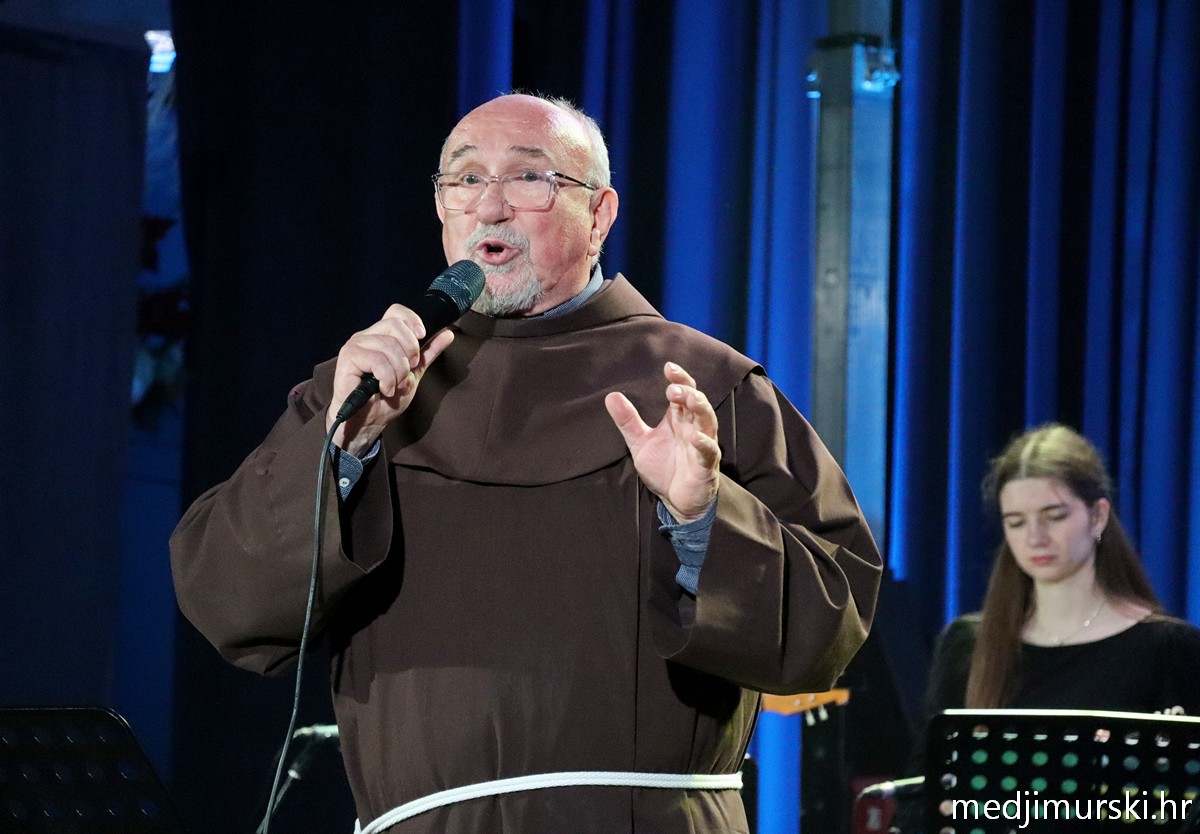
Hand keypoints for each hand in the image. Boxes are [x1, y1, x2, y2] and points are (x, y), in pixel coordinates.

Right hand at [325, 304, 454, 455]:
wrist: (367, 421)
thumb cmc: (384, 399)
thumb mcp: (413, 373)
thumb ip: (428, 354)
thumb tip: (448, 333)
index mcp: (381, 336)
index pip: (396, 312)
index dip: (412, 320)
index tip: (422, 337)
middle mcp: (367, 336)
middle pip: (395, 325)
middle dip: (410, 351)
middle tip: (408, 372)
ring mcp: (356, 345)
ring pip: (388, 345)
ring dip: (399, 371)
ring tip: (396, 386)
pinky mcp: (348, 357)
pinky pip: (377, 360)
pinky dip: (387, 378)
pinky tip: (385, 389)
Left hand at [604, 362, 719, 520]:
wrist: (675, 500)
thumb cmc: (663, 468)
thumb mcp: (640, 442)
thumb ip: (628, 421)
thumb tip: (611, 396)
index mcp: (679, 419)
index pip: (683, 392)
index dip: (679, 379)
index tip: (668, 367)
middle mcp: (693, 428)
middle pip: (697, 402)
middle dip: (687, 392)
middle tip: (672, 389)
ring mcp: (702, 445)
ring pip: (708, 421)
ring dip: (700, 409)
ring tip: (690, 400)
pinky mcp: (706, 465)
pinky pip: (709, 452)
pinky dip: (704, 444)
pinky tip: (696, 438)